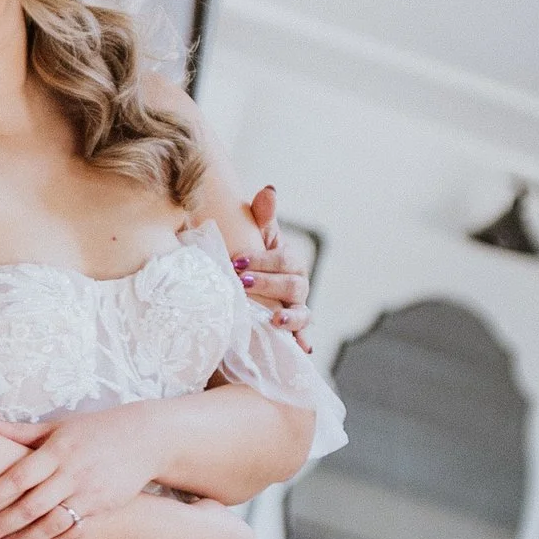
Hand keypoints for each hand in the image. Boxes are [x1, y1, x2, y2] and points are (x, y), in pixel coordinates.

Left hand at [0, 402, 176, 538]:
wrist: (146, 438)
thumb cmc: (96, 430)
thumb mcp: (59, 426)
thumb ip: (21, 431)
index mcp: (57, 450)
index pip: (19, 475)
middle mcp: (71, 473)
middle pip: (32, 504)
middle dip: (3, 524)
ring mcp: (88, 493)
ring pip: (52, 523)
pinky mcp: (102, 508)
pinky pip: (76, 531)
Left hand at [234, 183, 311, 348]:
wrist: (241, 287)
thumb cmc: (248, 259)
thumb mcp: (253, 237)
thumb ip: (261, 216)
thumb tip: (268, 190)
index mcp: (288, 260)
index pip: (283, 259)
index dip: (262, 261)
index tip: (237, 262)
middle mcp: (297, 284)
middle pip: (292, 285)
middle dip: (268, 285)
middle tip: (242, 285)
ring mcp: (295, 308)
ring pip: (301, 312)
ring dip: (290, 318)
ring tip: (275, 321)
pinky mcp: (291, 329)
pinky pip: (301, 335)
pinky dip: (302, 340)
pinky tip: (301, 347)